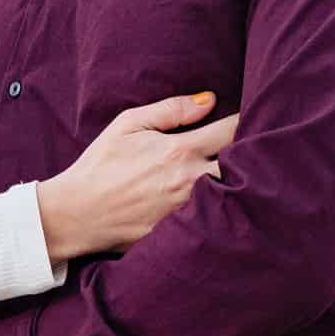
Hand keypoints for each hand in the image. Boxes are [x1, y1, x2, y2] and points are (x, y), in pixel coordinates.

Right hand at [36, 92, 239, 261]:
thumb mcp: (128, 124)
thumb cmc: (100, 164)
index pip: (231, 131)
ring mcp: (188, 212)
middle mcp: (190, 182)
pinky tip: (227, 205)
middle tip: (258, 148)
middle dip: (253, 155)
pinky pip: (214, 222)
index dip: (248, 121)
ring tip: (249, 176)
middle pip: (243, 167)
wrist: (76, 213)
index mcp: (179, 150)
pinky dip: (223, 211)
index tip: (256, 116)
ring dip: (241, 184)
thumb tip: (210, 100)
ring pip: (234, 196)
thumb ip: (171, 109)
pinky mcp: (181, 235)